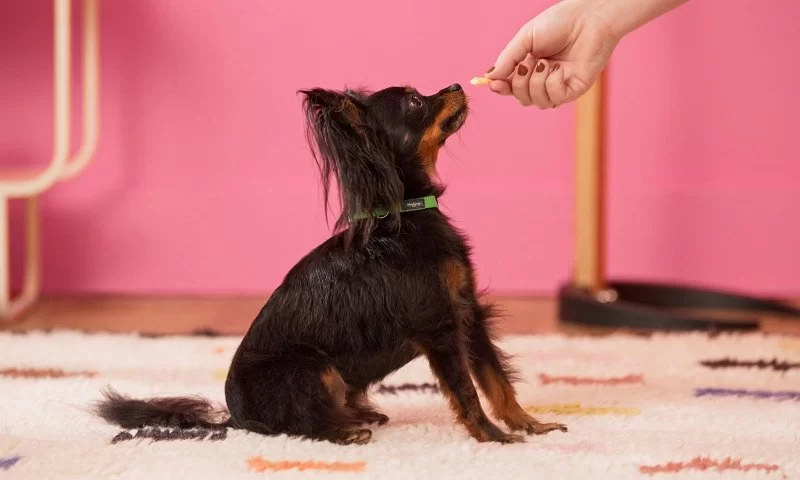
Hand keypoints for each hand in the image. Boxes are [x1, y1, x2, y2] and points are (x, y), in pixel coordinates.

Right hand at [485, 0, 619, 108]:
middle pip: (521, 98)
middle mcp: (543, 79)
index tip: (493, 84)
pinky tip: (558, 68)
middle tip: (527, 64)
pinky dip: (552, 84)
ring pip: (536, 102)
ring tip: (545, 63)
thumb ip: (507, 59)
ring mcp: (559, 86)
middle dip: (518, 84)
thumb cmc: (559, 23)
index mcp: (530, 66)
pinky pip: (554, 99)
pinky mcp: (573, 90)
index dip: (501, 88)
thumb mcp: (525, 38)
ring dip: (536, 83)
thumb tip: (490, 77)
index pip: (511, 86)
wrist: (588, 18)